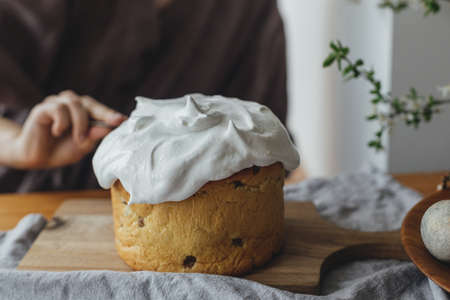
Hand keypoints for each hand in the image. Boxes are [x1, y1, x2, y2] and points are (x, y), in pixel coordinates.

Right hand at [10, 90, 125, 168]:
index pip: (100, 110)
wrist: (35, 157)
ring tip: (77, 139)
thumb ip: (93, 136)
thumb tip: (108, 128)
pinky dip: (62, 122)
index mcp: (84, 112)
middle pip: (90, 103)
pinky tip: (58, 132)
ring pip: (75, 104)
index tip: (124, 120)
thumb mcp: (82, 146)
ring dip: (80, 123)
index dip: (112, 114)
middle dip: (104, 113)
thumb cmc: (61, 150)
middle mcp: (71, 105)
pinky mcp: (43, 108)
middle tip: (113, 124)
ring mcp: (57, 104)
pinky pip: (58, 108)